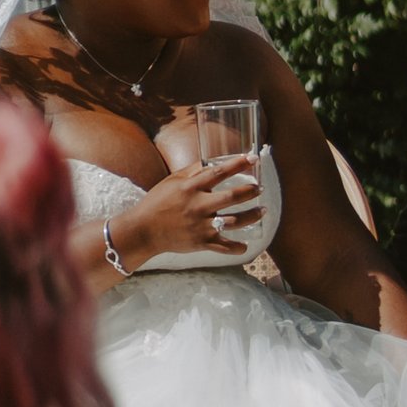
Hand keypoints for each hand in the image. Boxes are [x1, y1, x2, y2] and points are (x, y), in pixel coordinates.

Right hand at [133, 153, 270, 264]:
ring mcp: (201, 226)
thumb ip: (192, 171)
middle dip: (251, 191)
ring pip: (234, 222)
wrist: (143, 230)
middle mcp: (199, 205)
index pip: (219, 172)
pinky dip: (236, 247)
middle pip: (232, 197)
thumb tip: (212, 161)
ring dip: (252, 216)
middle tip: (260, 188)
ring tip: (263, 211)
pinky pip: (223, 247)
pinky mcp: (200, 243)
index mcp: (191, 188)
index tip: (253, 159)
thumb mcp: (172, 181)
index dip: (238, 164)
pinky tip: (245, 245)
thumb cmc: (157, 202)